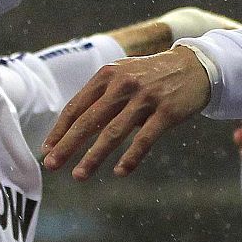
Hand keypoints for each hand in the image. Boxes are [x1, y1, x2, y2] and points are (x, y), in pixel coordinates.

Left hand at [42, 45, 212, 179]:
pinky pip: (144, 139)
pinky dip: (130, 158)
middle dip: (67, 145)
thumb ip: (100, 96)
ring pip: (113, 132)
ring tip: (78, 175)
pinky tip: (119, 172)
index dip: (60, 130)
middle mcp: (123, 84)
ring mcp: (146, 98)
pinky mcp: (167, 112)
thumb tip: (73, 129)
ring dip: (93, 157)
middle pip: (89, 120)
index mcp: (108, 75)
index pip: (77, 106)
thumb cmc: (151, 76)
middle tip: (51, 165)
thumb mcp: (123, 75)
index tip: (46, 149)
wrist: (195, 66)